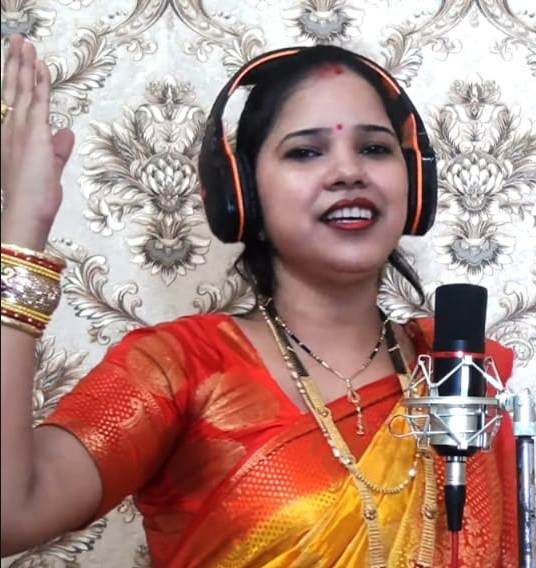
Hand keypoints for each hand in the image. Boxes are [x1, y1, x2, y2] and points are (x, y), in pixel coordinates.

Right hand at [1, 35, 74, 249]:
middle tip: (17, 40)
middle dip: (14, 63)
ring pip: (23, 89)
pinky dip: (40, 81)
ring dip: (25, 64)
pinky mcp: (35, 132)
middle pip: (12, 89)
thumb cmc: (34, 197)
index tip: (19, 62)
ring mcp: (20, 129)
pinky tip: (40, 65)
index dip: (16, 81)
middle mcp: (10, 129)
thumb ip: (58, 151)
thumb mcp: (49, 169)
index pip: (13, 103)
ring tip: (24, 43)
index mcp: (11, 138)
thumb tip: (67, 134)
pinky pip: (38, 100)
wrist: (26, 212)